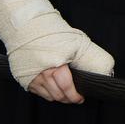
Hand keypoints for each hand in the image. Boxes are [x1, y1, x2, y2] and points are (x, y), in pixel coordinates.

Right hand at [0, 0, 114, 95]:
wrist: (26, 25)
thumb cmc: (50, 32)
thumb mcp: (74, 41)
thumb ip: (85, 56)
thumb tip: (101, 66)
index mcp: (56, 65)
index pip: (67, 88)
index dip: (75, 95)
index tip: (81, 97)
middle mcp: (42, 74)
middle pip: (58, 95)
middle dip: (68, 98)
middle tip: (75, 97)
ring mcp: (31, 77)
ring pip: (48, 95)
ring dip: (58, 96)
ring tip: (65, 93)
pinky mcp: (23, 77)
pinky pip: (37, 91)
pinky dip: (46, 92)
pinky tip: (52, 88)